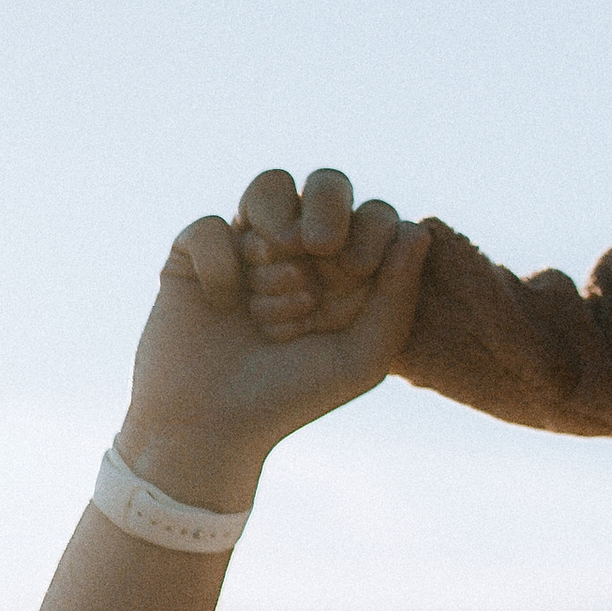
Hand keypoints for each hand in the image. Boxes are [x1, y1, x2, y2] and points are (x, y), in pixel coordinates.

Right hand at [118, 170, 423, 510]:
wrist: (214, 428)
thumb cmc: (294, 395)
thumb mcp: (363, 358)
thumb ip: (397, 297)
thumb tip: (417, 230)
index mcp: (347, 267)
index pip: (376, 215)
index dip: (371, 230)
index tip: (359, 273)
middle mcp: (300, 248)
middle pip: (328, 182)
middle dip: (329, 208)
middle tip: (321, 248)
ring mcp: (247, 244)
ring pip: (270, 188)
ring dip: (275, 243)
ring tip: (267, 298)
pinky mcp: (194, 253)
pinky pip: (211, 227)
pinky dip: (221, 266)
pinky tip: (222, 305)